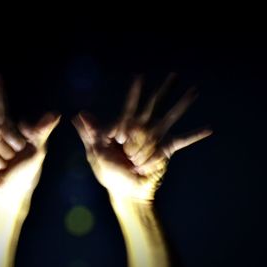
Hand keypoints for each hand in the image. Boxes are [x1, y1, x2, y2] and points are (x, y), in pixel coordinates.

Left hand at [73, 73, 211, 201]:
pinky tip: (209, 129)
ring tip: (194, 91)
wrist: (126, 193)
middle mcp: (140, 131)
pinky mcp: (165, 151)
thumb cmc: (109, 173)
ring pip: (169, 118)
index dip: (129, 113)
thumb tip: (79, 114)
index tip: (128, 112)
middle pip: (153, 106)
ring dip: (182, 105)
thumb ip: (90, 133)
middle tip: (174, 74)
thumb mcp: (96, 153)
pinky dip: (194, 136)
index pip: (129, 111)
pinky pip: (181, 142)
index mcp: (123, 129)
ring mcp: (154, 140)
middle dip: (162, 90)